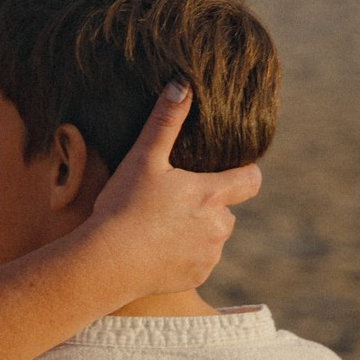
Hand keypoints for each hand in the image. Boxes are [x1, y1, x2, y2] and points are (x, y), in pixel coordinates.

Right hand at [82, 85, 259, 297]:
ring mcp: (210, 254)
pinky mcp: (197, 276)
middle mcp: (219, 226)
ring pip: (213, 236)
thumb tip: (183, 83)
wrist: (108, 262)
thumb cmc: (124, 206)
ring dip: (198, 229)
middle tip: (174, 198)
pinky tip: (158, 248)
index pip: (251, 180)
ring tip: (162, 223)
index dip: (246, 172)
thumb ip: (165, 120)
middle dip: (209, 203)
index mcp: (211, 195)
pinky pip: (200, 260)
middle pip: (227, 209)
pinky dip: (185, 254)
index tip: (234, 168)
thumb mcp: (143, 158)